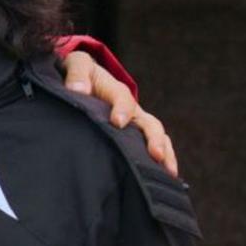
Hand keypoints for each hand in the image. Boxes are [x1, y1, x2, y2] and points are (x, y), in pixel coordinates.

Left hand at [62, 51, 177, 177]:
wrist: (84, 79)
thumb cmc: (80, 74)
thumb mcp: (76, 65)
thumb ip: (77, 74)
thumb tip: (79, 90)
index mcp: (116, 91)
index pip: (123, 99)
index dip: (122, 109)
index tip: (117, 122)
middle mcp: (131, 109)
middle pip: (149, 123)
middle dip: (154, 138)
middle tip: (155, 154)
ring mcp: (136, 124)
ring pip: (156, 137)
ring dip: (164, 153)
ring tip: (169, 173)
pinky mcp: (134, 136)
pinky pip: (152, 148)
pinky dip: (162, 161)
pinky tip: (165, 180)